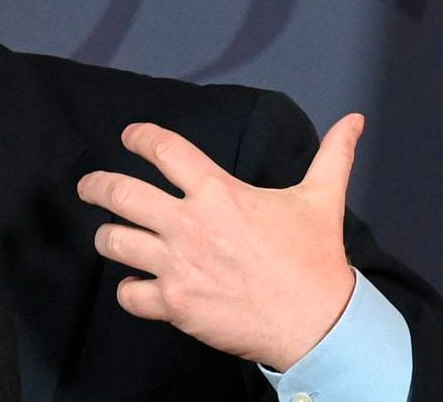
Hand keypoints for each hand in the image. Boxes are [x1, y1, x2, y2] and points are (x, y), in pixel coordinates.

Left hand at [76, 114, 364, 370]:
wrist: (318, 323)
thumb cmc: (315, 260)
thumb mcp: (322, 199)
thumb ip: (332, 155)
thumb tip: (354, 120)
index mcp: (217, 192)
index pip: (163, 149)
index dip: (139, 136)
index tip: (129, 136)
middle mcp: (188, 224)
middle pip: (119, 193)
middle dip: (95, 186)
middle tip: (88, 187)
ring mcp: (177, 265)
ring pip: (113, 242)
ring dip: (108, 237)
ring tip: (110, 236)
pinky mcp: (174, 304)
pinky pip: (129, 294)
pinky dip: (128, 290)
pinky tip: (136, 285)